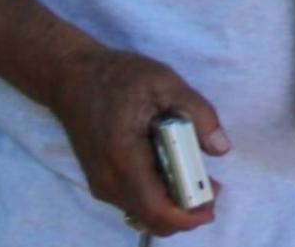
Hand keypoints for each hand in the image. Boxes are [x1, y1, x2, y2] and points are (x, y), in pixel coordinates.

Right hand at [48, 44, 229, 236]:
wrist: (72, 77)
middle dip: (187, 211)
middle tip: (211, 187)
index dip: (189, 215)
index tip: (213, 201)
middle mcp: (109, 181)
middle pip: (154, 218)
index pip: (158, 209)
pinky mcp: (100, 182)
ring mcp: (101, 185)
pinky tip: (169, 168)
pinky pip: (134, 202)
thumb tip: (222, 148)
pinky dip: (157, 195)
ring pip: (144, 213)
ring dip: (173, 203)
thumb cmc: (119, 76)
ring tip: (194, 173)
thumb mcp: (164, 81)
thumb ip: (197, 112)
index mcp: (124, 157)